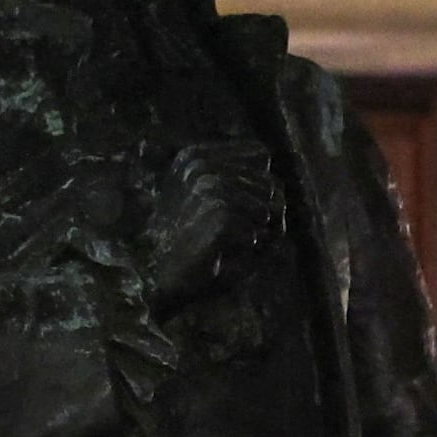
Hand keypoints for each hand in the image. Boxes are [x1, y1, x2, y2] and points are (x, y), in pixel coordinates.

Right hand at [139, 144, 258, 305]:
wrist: (156, 281)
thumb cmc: (188, 247)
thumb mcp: (212, 204)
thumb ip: (243, 186)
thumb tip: (280, 195)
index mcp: (195, 155)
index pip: (261, 156)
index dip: (259, 189)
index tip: (237, 212)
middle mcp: (200, 163)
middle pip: (271, 184)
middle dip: (264, 217)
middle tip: (234, 238)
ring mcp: (208, 186)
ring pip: (269, 209)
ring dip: (257, 235)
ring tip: (226, 247)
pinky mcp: (218, 213)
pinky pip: (258, 234)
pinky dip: (246, 252)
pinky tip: (219, 256)